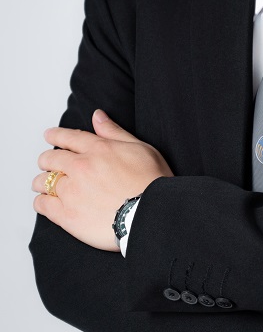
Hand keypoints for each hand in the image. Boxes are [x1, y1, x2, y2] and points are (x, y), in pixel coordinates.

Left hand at [32, 110, 172, 250]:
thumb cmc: (152, 183)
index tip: (49, 135)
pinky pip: (43, 205)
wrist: (151, 215)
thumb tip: (97, 116)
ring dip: (42, 182)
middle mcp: (81, 167)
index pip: (68, 137)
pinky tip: (45, 202)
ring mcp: (72, 192)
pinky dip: (41, 202)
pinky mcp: (67, 215)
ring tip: (45, 185)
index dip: (55, 135)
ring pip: (43, 182)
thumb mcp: (140, 148)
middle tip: (47, 164)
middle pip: (50, 159)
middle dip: (47, 160)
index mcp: (98, 149)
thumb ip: (114, 132)